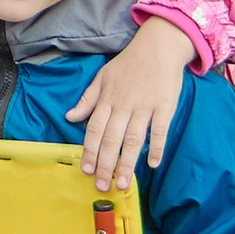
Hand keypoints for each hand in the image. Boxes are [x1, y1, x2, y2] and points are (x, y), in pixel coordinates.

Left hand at [67, 16, 195, 189]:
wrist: (158, 47)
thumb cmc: (129, 64)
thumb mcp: (103, 77)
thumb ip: (88, 99)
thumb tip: (69, 117)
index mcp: (107, 99)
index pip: (95, 129)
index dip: (90, 151)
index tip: (86, 170)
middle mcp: (124, 105)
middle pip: (112, 139)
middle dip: (105, 164)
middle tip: (102, 186)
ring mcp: (145, 107)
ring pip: (134, 139)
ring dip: (127, 162)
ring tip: (122, 183)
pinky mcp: (165, 107)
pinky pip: (160, 130)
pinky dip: (157, 147)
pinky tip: (152, 164)